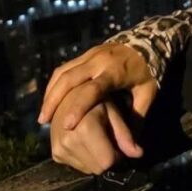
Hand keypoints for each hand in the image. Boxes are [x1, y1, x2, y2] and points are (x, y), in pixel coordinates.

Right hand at [39, 43, 156, 130]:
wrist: (148, 41)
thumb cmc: (148, 71)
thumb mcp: (148, 93)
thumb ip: (136, 118)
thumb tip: (131, 149)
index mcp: (115, 71)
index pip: (93, 89)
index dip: (79, 107)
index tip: (66, 125)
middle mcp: (99, 61)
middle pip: (69, 78)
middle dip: (54, 99)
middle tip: (43, 121)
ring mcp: (91, 55)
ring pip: (63, 72)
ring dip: (50, 93)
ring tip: (43, 114)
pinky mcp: (86, 54)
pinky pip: (64, 68)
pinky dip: (54, 84)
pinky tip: (50, 100)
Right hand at [50, 96, 140, 174]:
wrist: (73, 86)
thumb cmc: (103, 92)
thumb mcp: (118, 107)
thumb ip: (126, 133)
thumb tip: (138, 154)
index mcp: (86, 126)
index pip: (107, 160)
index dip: (119, 153)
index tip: (120, 139)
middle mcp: (68, 138)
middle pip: (96, 168)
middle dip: (106, 156)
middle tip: (108, 134)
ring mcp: (57, 145)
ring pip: (86, 168)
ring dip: (95, 157)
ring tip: (95, 132)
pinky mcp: (53, 150)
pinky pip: (75, 165)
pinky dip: (84, 156)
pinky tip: (85, 137)